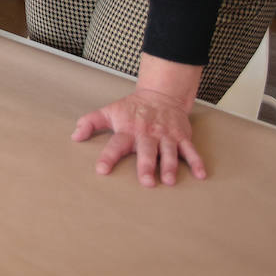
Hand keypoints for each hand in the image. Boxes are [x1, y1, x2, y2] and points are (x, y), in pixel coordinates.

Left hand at [71, 88, 205, 186]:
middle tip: (146, 181)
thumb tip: (74, 136)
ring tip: (168, 180)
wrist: (161, 94)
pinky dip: (197, 162)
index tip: (102, 170)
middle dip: (146, 165)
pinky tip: (201, 175)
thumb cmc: (133, 108)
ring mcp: (166, 135)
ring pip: (168, 152)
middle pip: (146, 151)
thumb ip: (90, 122)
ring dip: (169, 166)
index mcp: (128, 130)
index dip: (108, 157)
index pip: (116, 144)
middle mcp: (147, 134)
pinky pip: (191, 150)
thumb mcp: (109, 112)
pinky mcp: (181, 137)